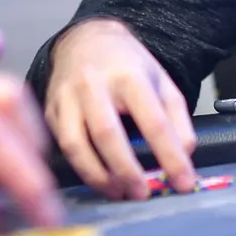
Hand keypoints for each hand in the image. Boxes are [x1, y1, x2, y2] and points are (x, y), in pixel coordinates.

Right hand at [44, 19, 196, 200]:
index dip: (171, 156)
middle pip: (108, 135)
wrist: (85, 41)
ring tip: (120, 193)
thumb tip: (185, 156)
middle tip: (143, 194)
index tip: (185, 183)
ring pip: (76, 145)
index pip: (153, 121)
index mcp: (130, 76)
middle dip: (127, 171)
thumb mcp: (162, 83)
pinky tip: (98, 179)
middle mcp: (94, 84)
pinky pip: (62, 147)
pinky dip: (81, 169)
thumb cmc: (128, 67)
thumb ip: (177, 119)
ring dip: (99, 177)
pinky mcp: (50, 111)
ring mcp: (67, 98)